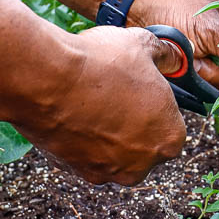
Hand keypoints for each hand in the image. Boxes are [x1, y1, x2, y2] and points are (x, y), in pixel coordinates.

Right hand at [12, 26, 185, 185]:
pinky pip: (87, 157)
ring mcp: (111, 173)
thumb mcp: (142, 45)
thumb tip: (172, 56)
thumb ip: (165, 55)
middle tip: (114, 95)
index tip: (140, 90)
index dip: (155, 105)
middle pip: (144, 144)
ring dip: (107, 134)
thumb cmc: (100, 64)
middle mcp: (144, 164)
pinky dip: (83, 140)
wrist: (46, 80)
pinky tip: (72, 114)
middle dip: (133, 124)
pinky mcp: (79, 173)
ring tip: (91, 102)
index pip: (170, 124)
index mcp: (171, 138)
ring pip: (115, 153)